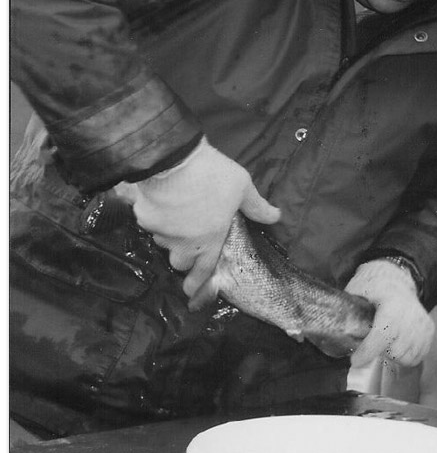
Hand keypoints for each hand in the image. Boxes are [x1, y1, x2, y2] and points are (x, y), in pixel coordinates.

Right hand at [115, 137, 279, 298]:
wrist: (174, 160)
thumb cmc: (213, 175)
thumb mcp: (242, 187)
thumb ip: (257, 206)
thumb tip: (276, 217)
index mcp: (210, 240)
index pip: (203, 271)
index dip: (197, 284)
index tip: (191, 292)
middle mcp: (184, 243)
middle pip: (179, 262)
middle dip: (182, 256)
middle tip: (188, 240)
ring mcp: (162, 232)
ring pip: (163, 241)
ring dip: (169, 234)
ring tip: (176, 215)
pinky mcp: (144, 218)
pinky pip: (149, 222)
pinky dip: (155, 216)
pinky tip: (161, 201)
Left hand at [345, 259, 433, 366]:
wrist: (398, 277)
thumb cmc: (375, 285)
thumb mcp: (357, 290)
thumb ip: (348, 310)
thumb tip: (336, 329)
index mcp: (392, 307)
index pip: (382, 335)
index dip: (367, 352)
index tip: (355, 360)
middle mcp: (411, 317)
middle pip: (394, 351)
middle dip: (379, 352)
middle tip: (370, 344)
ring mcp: (423, 325)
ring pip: (406, 357)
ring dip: (393, 355)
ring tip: (385, 342)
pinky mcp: (429, 331)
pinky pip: (417, 356)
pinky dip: (406, 355)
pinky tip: (397, 343)